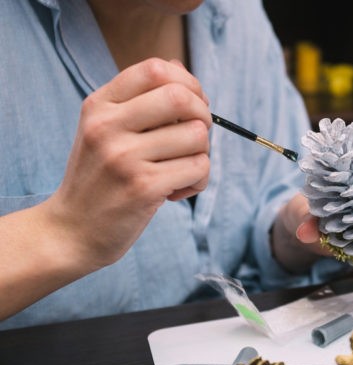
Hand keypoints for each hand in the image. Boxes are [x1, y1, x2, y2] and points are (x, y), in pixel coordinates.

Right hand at [45, 58, 211, 268]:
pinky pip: (199, 168)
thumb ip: (140, 100)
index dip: (187, 82)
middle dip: (203, 115)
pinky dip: (198, 181)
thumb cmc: (99, 178)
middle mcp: (108, 126)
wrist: (71, 231)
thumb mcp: (105, 131)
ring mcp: (125, 156)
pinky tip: (176, 191)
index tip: (193, 103)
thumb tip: (180, 67)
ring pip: (197, 136)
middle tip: (195, 137)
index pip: (155, 69)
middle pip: (181, 97)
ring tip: (180, 171)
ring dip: (201, 155)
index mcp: (99, 106)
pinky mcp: (144, 187)